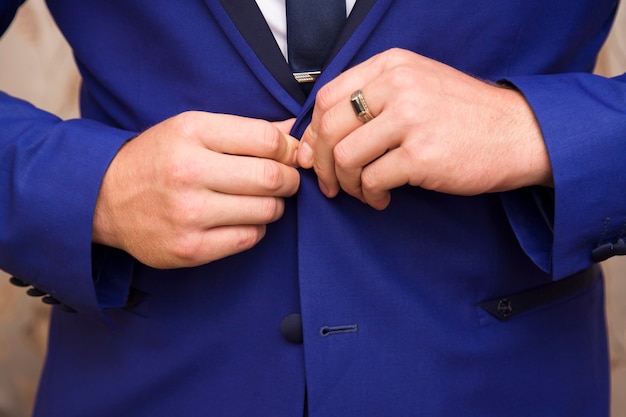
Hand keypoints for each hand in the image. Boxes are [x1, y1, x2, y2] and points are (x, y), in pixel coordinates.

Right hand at [93, 112, 299, 267]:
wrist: (105, 198)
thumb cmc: (159, 158)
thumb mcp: (193, 129)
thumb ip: (245, 130)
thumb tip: (295, 133)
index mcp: (192, 132)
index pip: (267, 139)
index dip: (289, 149)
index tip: (289, 155)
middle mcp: (188, 171)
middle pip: (272, 177)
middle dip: (290, 179)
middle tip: (286, 180)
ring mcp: (188, 214)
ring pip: (266, 210)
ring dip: (275, 205)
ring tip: (261, 199)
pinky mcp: (190, 248)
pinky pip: (249, 238)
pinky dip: (256, 227)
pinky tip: (241, 218)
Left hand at [298, 48, 551, 209]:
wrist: (519, 133)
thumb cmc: (464, 116)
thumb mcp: (417, 88)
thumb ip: (370, 103)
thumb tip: (317, 139)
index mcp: (392, 66)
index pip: (327, 97)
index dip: (314, 132)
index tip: (317, 155)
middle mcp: (398, 85)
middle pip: (329, 128)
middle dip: (322, 164)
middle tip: (330, 184)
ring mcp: (410, 118)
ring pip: (345, 157)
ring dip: (346, 184)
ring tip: (364, 192)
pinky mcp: (421, 154)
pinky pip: (371, 180)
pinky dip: (370, 195)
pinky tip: (383, 198)